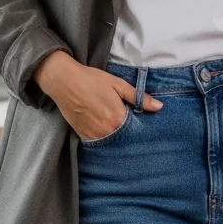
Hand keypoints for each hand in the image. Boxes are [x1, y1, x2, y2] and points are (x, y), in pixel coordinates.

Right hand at [33, 50, 162, 140]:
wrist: (64, 81)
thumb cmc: (91, 80)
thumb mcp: (118, 84)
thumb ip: (138, 97)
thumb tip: (159, 106)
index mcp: (117, 117)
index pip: (137, 130)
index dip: (142, 128)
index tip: (145, 126)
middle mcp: (106, 131)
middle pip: (126, 139)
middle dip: (131, 135)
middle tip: (133, 129)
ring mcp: (94, 135)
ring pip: (113, 143)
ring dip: (118, 139)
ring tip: (120, 131)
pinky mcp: (83, 136)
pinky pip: (99, 143)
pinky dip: (105, 139)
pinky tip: (107, 132)